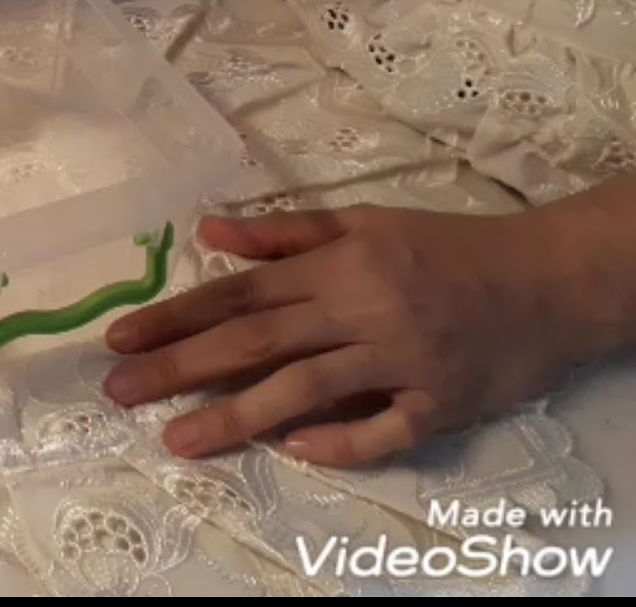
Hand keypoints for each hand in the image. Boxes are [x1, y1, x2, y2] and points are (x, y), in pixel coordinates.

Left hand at [101, 205, 632, 468]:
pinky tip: (294, 450)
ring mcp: (400, 360)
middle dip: (181, 367)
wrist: (552, 278)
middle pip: (257, 341)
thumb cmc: (448, 247)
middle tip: (120, 391)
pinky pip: (385, 431)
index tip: (120, 338)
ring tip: (176, 439)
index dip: (176, 315)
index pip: (240, 292)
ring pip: (305, 389)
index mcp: (338, 265)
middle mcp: (360, 310)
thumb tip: (206, 232)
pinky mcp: (441, 403)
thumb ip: (284, 233)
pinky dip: (341, 442)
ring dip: (236, 416)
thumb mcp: (366, 222)